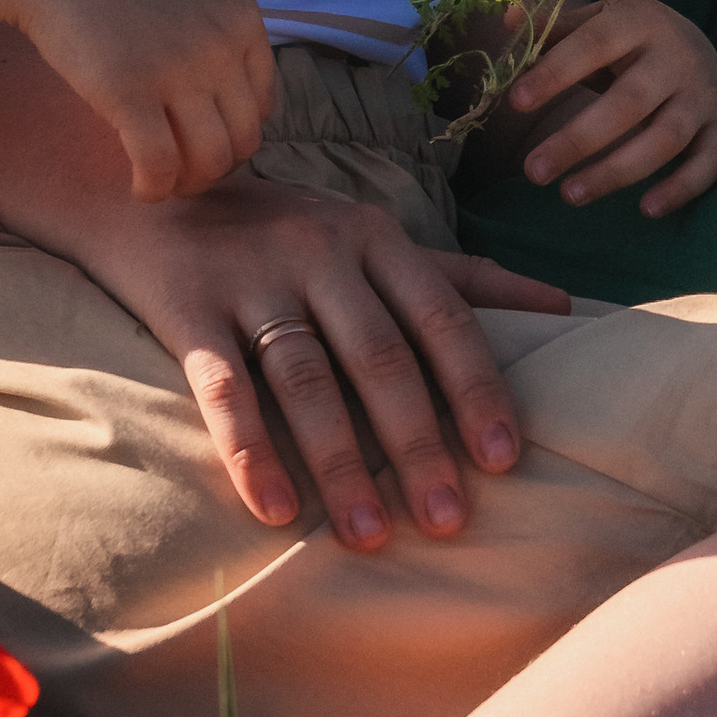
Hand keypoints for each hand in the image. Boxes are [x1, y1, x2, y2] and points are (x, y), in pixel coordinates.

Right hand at [0, 0, 277, 198]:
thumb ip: (214, 29)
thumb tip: (222, 94)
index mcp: (241, 17)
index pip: (264, 105)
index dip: (234, 135)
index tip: (201, 143)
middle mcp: (220, 44)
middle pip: (242, 139)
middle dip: (214, 167)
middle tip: (181, 172)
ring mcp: (178, 68)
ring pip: (210, 160)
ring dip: (187, 184)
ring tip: (160, 181)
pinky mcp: (129, 91)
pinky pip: (160, 165)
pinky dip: (154, 188)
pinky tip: (138, 188)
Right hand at [58, 171, 572, 539]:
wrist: (149, 181)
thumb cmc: (283, 226)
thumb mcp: (375, 236)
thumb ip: (463, 276)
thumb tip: (567, 306)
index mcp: (377, 238)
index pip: (442, 317)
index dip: (475, 387)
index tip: (504, 460)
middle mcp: (320, 252)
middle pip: (379, 356)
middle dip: (419, 442)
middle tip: (448, 521)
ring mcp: (251, 278)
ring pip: (306, 379)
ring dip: (342, 461)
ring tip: (371, 536)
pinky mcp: (186, 307)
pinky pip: (222, 388)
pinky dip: (250, 451)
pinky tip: (276, 510)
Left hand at [505, 0, 716, 215]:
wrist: (704, 50)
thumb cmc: (633, 41)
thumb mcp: (601, 21)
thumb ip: (556, 26)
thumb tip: (508, 22)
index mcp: (639, 22)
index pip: (594, 46)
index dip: (556, 73)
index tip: (516, 103)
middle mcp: (677, 58)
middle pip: (628, 102)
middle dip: (578, 140)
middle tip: (533, 172)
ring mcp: (703, 96)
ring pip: (664, 139)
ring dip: (617, 171)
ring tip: (569, 195)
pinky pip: (708, 165)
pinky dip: (682, 188)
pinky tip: (646, 210)